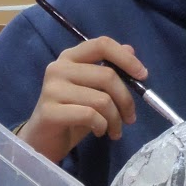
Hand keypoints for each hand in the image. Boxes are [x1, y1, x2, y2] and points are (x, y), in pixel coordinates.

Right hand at [18, 36, 147, 163]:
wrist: (42, 141)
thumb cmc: (71, 114)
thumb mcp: (93, 91)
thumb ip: (108, 70)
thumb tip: (131, 49)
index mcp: (70, 57)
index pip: (102, 44)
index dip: (126, 58)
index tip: (143, 76)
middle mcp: (58, 68)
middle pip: (107, 76)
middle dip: (126, 100)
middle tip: (130, 118)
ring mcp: (52, 89)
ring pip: (102, 99)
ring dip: (115, 119)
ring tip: (115, 130)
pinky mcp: (50, 111)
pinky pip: (90, 116)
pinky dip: (102, 126)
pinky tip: (99, 132)